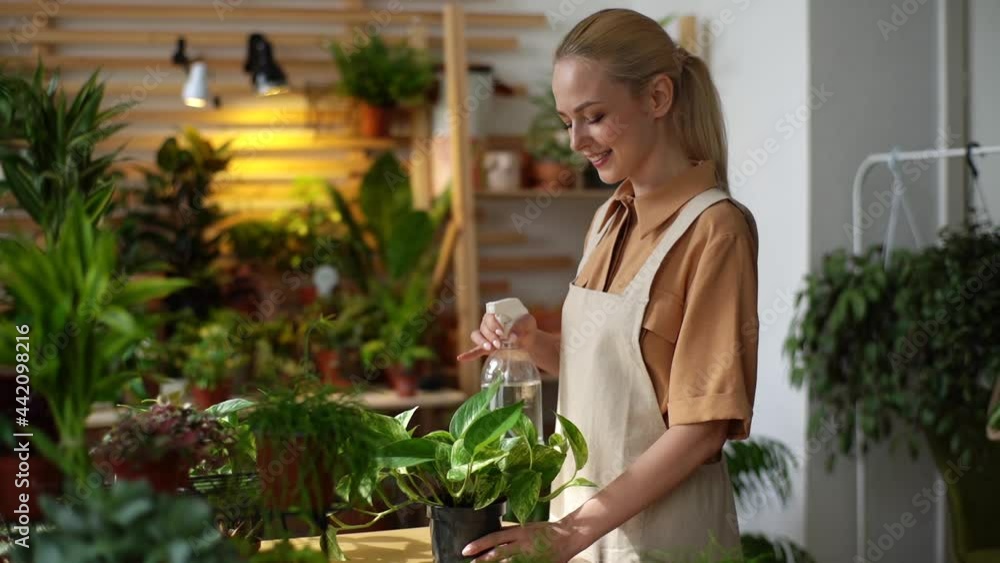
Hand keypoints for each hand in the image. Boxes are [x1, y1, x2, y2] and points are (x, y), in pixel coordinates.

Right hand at [456, 312, 538, 361]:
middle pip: (483, 328)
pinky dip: (468, 354)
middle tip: (499, 343)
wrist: (529, 339)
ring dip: (482, 342)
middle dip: (490, 336)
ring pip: (477, 336)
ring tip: (491, 348)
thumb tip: (512, 336)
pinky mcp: (487, 347)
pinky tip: (461, 358)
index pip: (489, 317)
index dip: (493, 325)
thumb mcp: (528, 322)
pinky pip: (475, 350)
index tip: (501, 331)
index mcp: (496, 314)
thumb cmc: (527, 327)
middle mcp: (488, 323)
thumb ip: (521, 325)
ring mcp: (486, 336)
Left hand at [462, 521, 582, 562]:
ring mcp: (530, 557)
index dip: (479, 544)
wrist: (568, 537)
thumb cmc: (546, 531)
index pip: (495, 537)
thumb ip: (510, 534)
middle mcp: (523, 544)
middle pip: (498, 554)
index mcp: (520, 532)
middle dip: (483, 560)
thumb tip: (492, 539)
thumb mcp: (525, 527)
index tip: (465, 550)